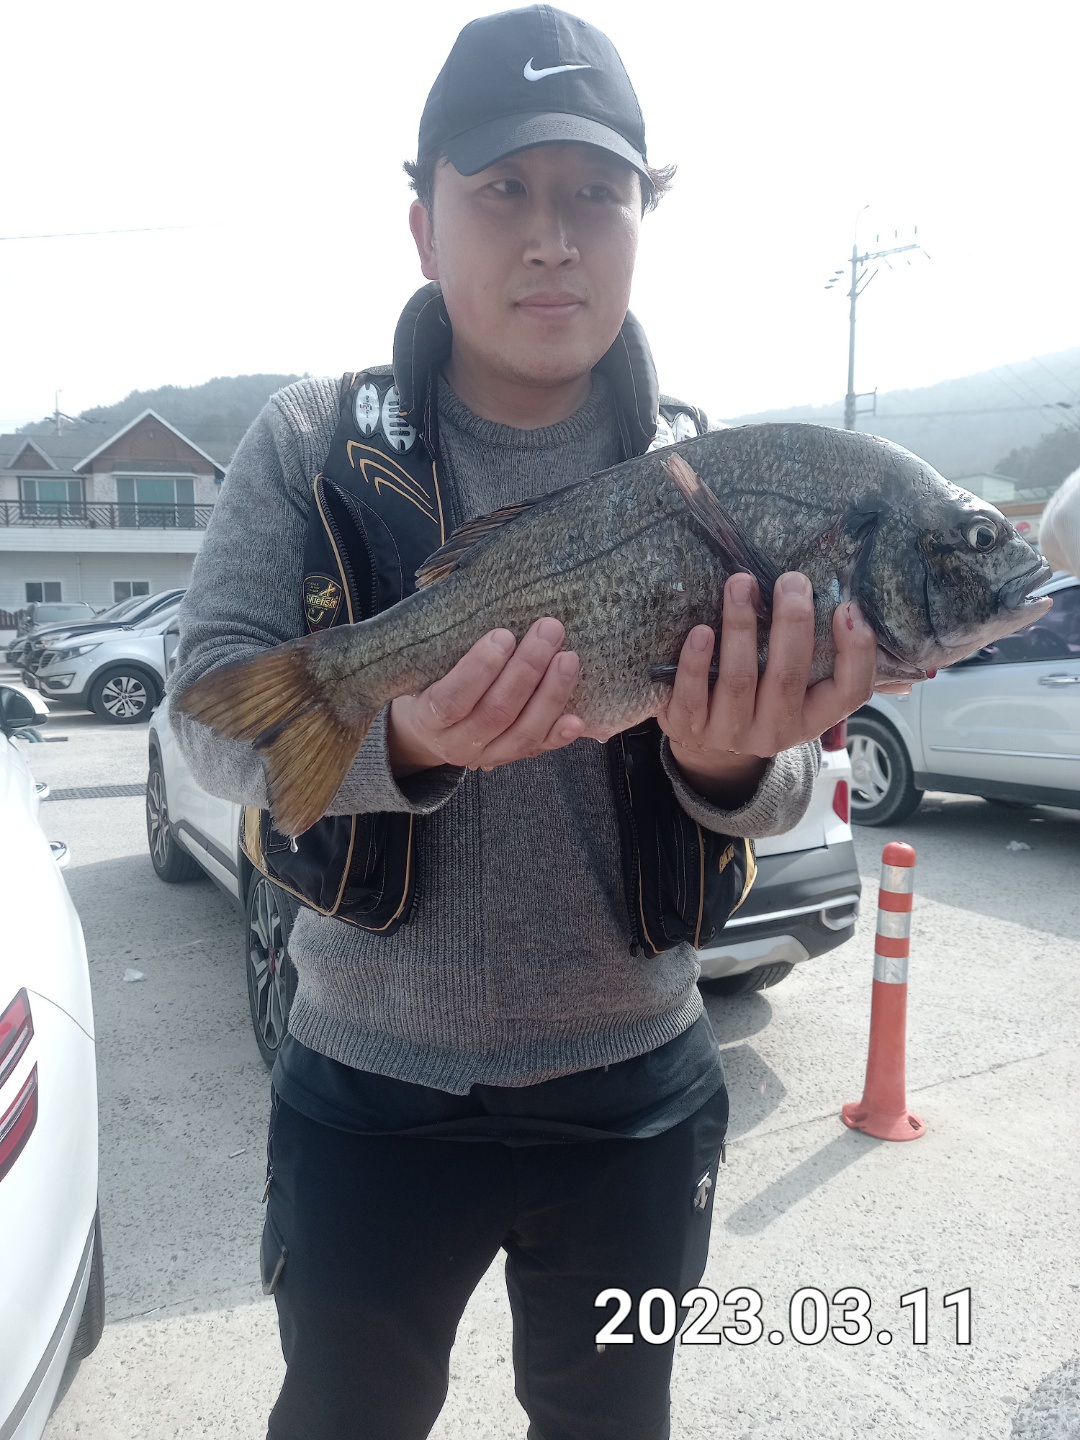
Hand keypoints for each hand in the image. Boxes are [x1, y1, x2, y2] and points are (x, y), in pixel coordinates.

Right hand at [387, 617, 584, 775]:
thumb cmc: (430, 681)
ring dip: (550, 694)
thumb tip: (479, 593)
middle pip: (496, 713)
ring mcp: (487, 756)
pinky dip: (559, 735)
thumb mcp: (425, 665)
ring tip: (568, 658)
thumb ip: (446, 644)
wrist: (429, 730)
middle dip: (526, 670)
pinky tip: (577, 717)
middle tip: (548, 631)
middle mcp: (457, 743)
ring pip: (523, 733)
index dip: (479, 670)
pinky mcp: (512, 758)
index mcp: (428, 717)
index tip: (503, 635)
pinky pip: (539, 749)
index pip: (451, 700)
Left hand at [657, 571, 877, 804]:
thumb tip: (863, 612)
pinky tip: (701, 630)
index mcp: (813, 719)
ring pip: (739, 680)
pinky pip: (692, 696)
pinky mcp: (690, 728)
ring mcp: (730, 733)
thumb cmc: (762, 700)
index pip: (851, 692)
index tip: (847, 607)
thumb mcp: (798, 691)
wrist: (707, 746)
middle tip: (791, 580)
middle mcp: (776, 732)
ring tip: (740, 584)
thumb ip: (826, 658)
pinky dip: (696, 662)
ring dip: (740, 627)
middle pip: (789, 677)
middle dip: (792, 623)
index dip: (856, 652)